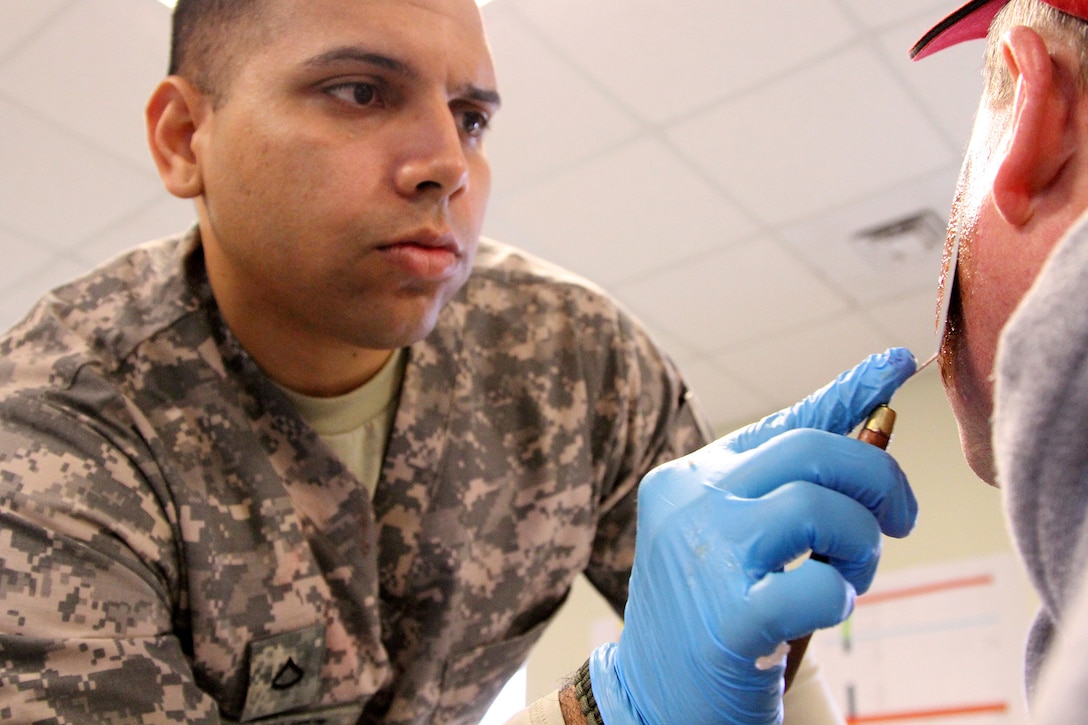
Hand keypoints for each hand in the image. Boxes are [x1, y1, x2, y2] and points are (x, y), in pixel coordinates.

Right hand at [588, 348, 918, 723]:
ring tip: (849, 574)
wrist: (652, 700)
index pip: (784, 421)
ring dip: (859, 544)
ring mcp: (705, 555)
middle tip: (897, 522)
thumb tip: (868, 420)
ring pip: (818, 507)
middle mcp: (691, 502)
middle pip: (811, 452)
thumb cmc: (708, 614)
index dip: (848, 390)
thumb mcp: (737, 536)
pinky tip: (824, 609)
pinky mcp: (727, 617)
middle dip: (877, 482)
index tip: (895, 364)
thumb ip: (787, 484)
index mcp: (691, 477)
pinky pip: (816, 585)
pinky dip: (838, 595)